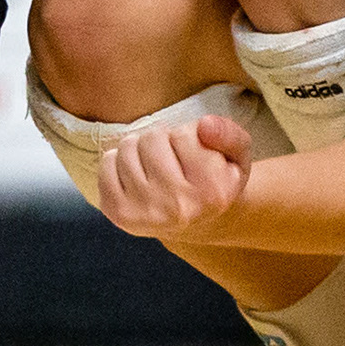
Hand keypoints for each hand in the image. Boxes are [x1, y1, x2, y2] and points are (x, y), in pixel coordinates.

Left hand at [90, 111, 252, 237]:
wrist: (196, 220)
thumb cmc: (216, 179)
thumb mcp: (238, 154)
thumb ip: (230, 133)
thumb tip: (204, 125)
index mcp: (214, 192)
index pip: (184, 133)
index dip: (189, 136)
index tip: (197, 155)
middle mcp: (179, 207)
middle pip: (153, 137)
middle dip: (163, 140)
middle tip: (173, 159)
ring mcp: (145, 213)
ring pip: (128, 146)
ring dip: (140, 149)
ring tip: (156, 166)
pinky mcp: (119, 214)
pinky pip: (106, 163)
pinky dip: (117, 161)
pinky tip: (137, 175)